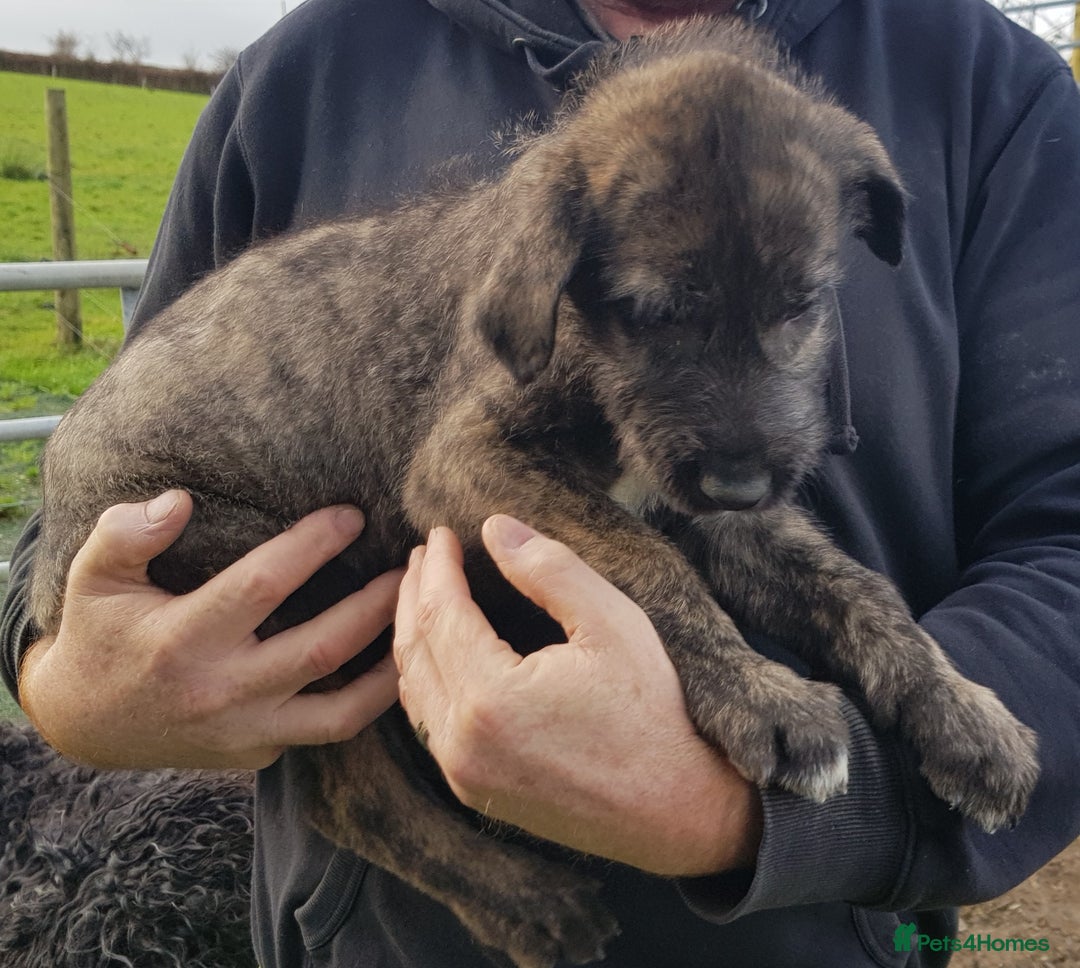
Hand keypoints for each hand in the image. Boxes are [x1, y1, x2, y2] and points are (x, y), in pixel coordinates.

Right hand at [20, 490, 401, 769]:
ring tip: (423, 619)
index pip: (262, 585)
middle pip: (321, 648)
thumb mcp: (92, 579)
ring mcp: (245, 732)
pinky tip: (395, 662)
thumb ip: (126, 535)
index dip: (312, 545)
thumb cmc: (100, 636)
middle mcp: (221, 692)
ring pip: (340, 709)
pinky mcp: (258, 754)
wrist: (85, 725)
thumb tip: (179, 501)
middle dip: (377, 604)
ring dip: (390, 664)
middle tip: (414, 566)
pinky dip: (366, 701)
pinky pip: (326, 730)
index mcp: (182, 640)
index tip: (353, 515)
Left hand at [393, 515, 761, 877]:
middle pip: (415, 650)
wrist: (678, 811)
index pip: (441, 614)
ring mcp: (465, 774)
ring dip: (412, 634)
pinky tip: (436, 653)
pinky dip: (423, 678)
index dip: (438, 568)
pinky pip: (428, 724)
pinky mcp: (475, 792)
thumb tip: (496, 529)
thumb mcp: (611, 623)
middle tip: (423, 553)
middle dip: (414, 594)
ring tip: (421, 592)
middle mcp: (463, 743)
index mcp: (491, 698)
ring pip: (413, 689)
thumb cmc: (652, 713)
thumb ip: (549, 569)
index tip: (439, 533)